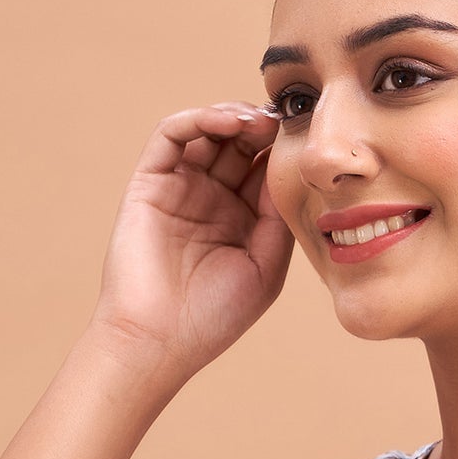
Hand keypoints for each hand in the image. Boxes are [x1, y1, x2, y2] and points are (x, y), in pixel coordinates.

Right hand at [90, 101, 292, 380]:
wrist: (159, 341)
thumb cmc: (214, 316)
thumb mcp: (266, 265)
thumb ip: (279, 216)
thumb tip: (293, 168)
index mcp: (240, 219)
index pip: (264, 167)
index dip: (283, 148)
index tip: (308, 138)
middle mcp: (209, 199)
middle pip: (238, 143)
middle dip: (262, 127)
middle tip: (284, 121)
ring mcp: (178, 189)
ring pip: (206, 132)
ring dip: (234, 117)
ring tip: (258, 123)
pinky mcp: (149, 183)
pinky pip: (171, 136)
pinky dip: (199, 119)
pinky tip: (229, 124)